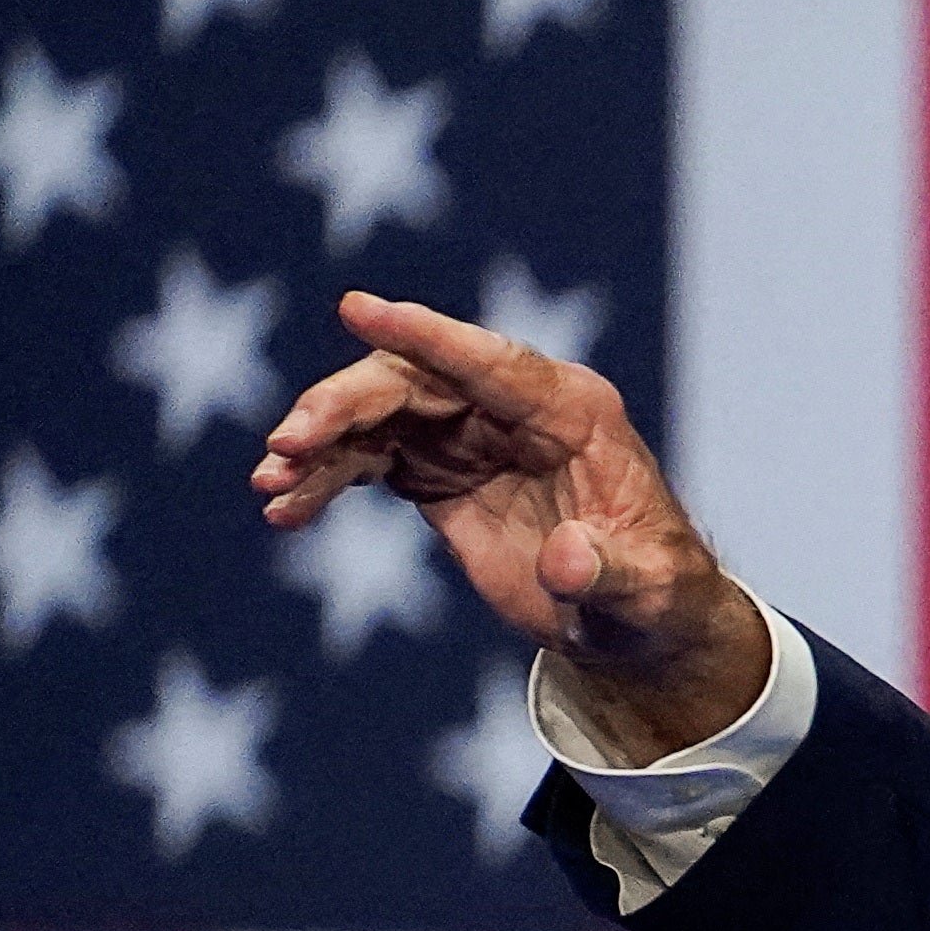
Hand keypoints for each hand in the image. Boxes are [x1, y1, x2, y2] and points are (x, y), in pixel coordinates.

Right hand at [253, 289, 768, 757]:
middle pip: (411, 381)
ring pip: (376, 414)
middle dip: (342, 406)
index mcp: (573, 412)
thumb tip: (566, 559)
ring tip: (271, 487)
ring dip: (318, 443)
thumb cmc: (658, 596)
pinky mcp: (438, 471)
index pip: (489, 360)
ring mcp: (470, 435)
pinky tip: (285, 513)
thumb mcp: (649, 595)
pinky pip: (367, 459)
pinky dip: (324, 481)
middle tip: (287, 445)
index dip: (422, 333)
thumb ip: (610, 574)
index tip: (355, 307)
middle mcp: (514, 409)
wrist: (636, 622)